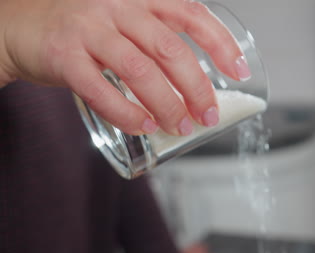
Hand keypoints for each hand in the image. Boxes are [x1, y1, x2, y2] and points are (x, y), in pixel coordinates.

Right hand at [0, 0, 249, 135]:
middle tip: (208, 115)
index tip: (240, 72)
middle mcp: (118, 7)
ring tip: (180, 126)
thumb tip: (199, 85)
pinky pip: (100, 90)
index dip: (221, 43)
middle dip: (196, 87)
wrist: (22, 28)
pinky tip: (143, 125)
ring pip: (139, 70)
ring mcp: (89, 29)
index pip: (191, 14)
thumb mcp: (127, 24)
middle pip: (170, 49)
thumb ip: (158, 43)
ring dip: (167, 105)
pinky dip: (126, 113)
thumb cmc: (87, 31)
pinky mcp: (63, 55)